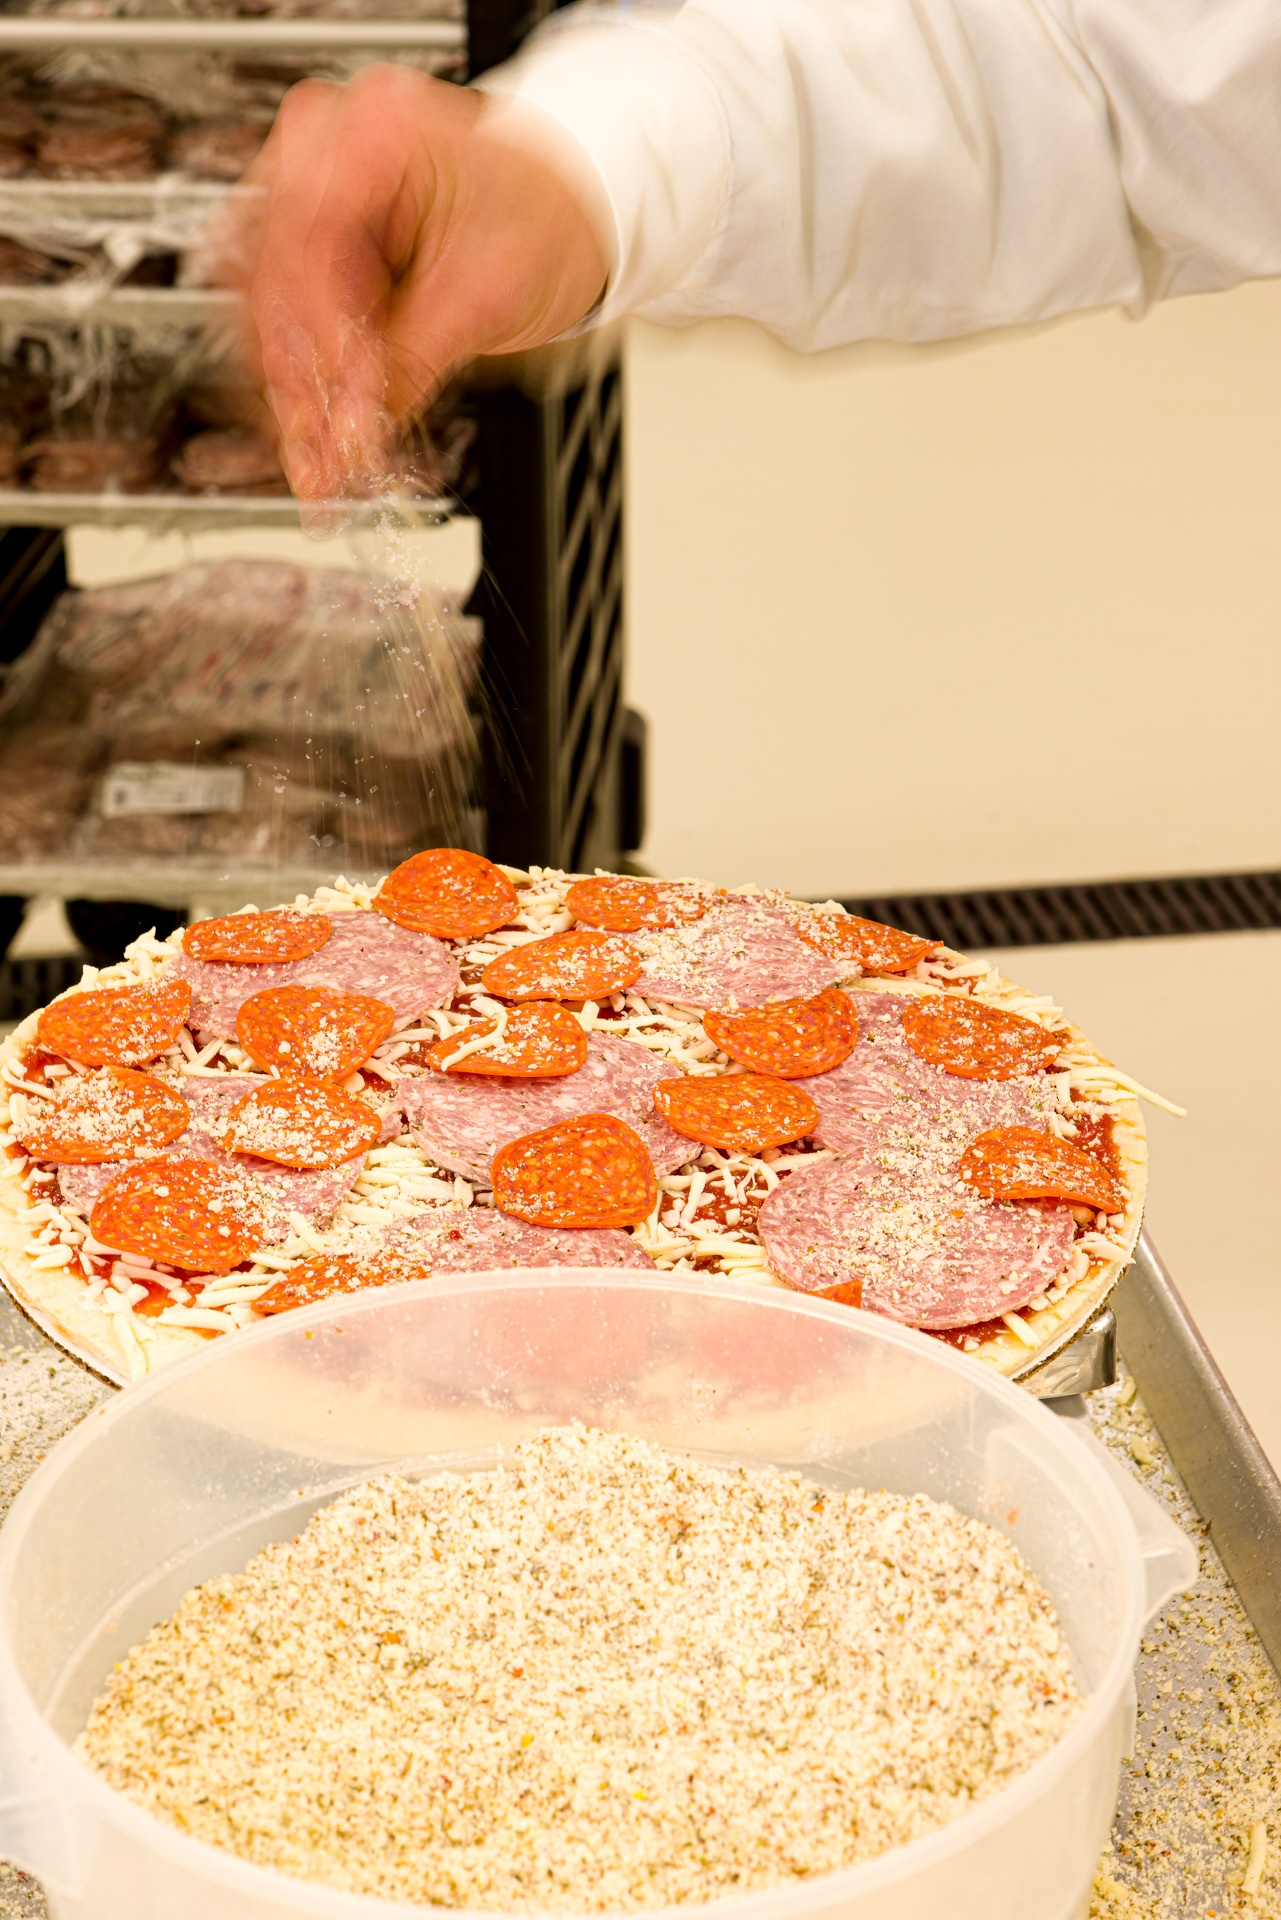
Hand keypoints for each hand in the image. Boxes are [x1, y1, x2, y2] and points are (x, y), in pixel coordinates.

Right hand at [205, 65, 610, 498]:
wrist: (575, 216)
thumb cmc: (550, 217)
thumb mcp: (487, 292)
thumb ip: (411, 364)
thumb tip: (353, 433)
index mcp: (373, 130)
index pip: (311, 242)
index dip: (322, 339)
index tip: (343, 410)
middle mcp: (328, 156)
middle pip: (271, 279)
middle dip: (297, 380)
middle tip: (320, 455)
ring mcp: (316, 202)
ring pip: (268, 311)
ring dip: (292, 395)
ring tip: (317, 464)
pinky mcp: (320, 252)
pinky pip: (288, 326)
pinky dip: (305, 387)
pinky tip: (317, 440)